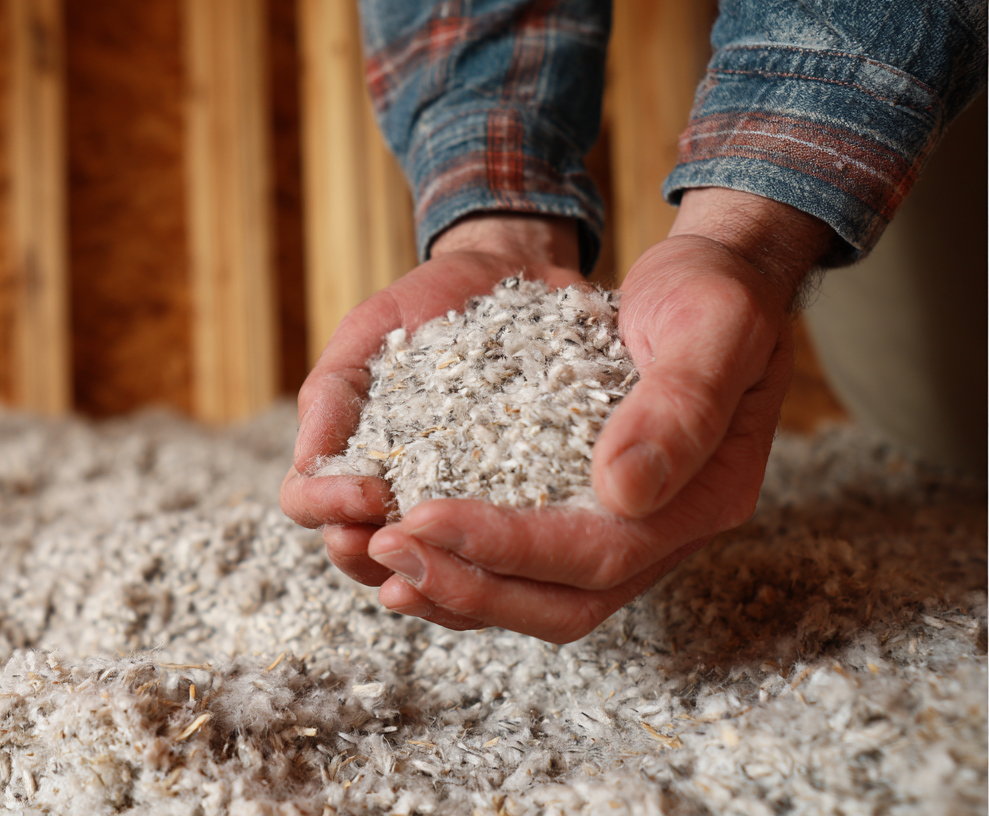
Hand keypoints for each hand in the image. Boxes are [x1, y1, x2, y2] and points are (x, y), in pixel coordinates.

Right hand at [279, 213, 584, 627]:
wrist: (507, 276)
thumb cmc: (424, 306)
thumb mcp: (369, 332)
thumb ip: (332, 391)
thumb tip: (303, 461)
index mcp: (346, 459)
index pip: (308, 502)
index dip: (326, 506)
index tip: (366, 488)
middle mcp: (393, 497)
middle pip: (362, 557)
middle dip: (373, 556)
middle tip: (401, 536)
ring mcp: (454, 511)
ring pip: (433, 576)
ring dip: (440, 577)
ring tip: (461, 554)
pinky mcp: (517, 511)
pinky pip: (504, 559)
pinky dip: (507, 561)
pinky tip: (528, 544)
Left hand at [281, 190, 836, 640]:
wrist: (716, 281)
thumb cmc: (716, 296)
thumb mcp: (713, 326)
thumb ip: (680, 407)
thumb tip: (622, 491)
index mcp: (702, 500)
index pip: (599, 553)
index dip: (508, 546)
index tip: (422, 515)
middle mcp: (662, 533)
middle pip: (563, 602)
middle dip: (467, 584)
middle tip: (384, 548)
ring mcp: (624, 531)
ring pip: (536, 599)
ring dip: (454, 589)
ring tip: (378, 555)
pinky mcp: (584, 513)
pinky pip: (522, 567)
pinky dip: (463, 564)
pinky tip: (405, 539)